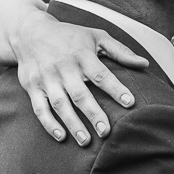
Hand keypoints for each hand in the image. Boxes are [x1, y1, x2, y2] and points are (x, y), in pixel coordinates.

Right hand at [0, 0, 148, 145]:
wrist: (29, 32)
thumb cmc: (69, 36)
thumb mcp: (95, 36)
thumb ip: (120, 51)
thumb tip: (144, 64)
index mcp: (82, 55)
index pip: (100, 74)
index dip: (115, 89)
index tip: (130, 103)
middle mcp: (63, 68)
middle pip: (79, 94)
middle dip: (93, 114)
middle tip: (106, 131)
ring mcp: (46, 78)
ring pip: (59, 104)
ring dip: (72, 124)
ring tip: (86, 141)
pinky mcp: (32, 87)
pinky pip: (39, 108)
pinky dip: (49, 124)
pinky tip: (61, 137)